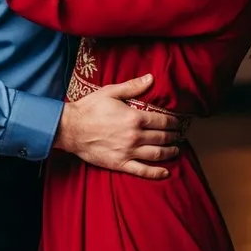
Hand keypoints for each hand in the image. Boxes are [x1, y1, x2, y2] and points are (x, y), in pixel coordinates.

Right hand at [55, 74, 182, 179]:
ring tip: (176, 150)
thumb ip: (133, 86)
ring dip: (170, 152)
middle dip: (174, 136)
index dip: (173, 122)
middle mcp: (134, 136)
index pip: (162, 121)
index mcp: (134, 118)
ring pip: (156, 154)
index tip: (178, 122)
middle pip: (162, 138)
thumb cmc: (89, 108)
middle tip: (179, 135)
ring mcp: (128, 152)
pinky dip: (156, 172)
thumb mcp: (111, 92)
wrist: (70, 128)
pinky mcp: (119, 164)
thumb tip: (151, 78)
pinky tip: (166, 172)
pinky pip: (142, 171)